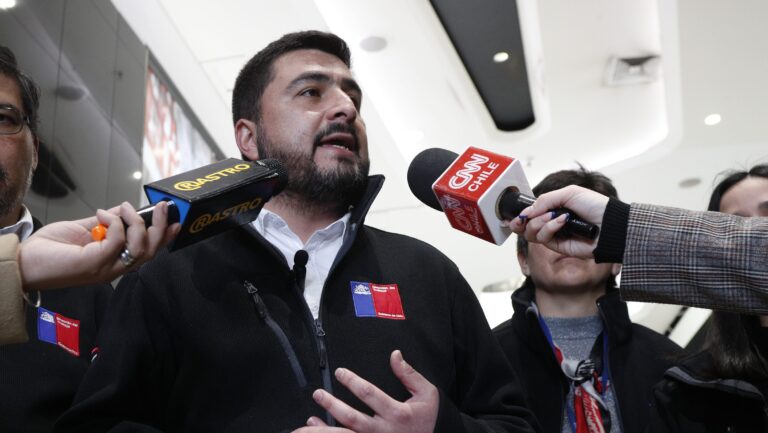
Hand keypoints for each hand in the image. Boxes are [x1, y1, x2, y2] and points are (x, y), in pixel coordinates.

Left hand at [18, 201, 179, 289]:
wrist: (24, 261)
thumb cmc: (51, 249)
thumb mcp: (86, 229)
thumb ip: (108, 222)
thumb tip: (127, 210)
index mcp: (114, 262)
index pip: (148, 252)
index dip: (165, 237)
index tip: (176, 220)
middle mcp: (114, 269)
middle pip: (151, 251)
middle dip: (160, 226)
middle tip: (162, 206)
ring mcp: (106, 268)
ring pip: (140, 247)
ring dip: (136, 221)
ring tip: (122, 207)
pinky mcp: (95, 263)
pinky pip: (118, 239)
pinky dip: (114, 221)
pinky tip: (100, 214)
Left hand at [292, 350, 438, 432]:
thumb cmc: (429, 417)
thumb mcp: (427, 393)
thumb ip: (409, 374)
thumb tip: (395, 355)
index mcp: (398, 413)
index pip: (370, 394)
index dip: (352, 382)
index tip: (340, 372)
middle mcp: (385, 431)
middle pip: (353, 418)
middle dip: (333, 405)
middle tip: (318, 394)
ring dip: (326, 428)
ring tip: (309, 418)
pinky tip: (317, 427)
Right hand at [506, 185, 608, 257]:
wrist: (609, 223)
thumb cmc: (595, 206)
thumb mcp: (568, 193)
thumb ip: (545, 200)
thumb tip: (527, 211)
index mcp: (554, 209)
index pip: (530, 214)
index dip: (520, 215)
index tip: (514, 215)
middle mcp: (552, 223)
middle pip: (525, 226)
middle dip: (521, 221)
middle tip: (523, 218)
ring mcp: (555, 235)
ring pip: (531, 233)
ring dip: (538, 222)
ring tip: (552, 216)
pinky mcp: (559, 246)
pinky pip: (544, 238)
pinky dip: (549, 227)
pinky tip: (562, 221)